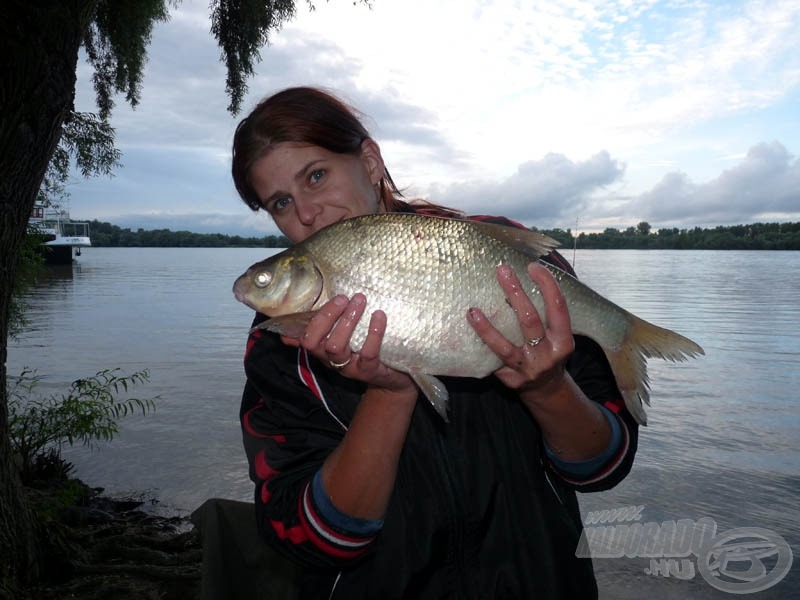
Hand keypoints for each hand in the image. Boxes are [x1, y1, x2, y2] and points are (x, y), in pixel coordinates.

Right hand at [281, 293, 415, 394]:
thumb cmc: (365, 352)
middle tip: (345, 298)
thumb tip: (288, 331)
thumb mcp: (344, 342)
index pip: (306, 338)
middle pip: (316, 342)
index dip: (314, 319)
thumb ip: (324, 331)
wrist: (392, 378)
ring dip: (347, 321)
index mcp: (323, 350)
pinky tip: (378, 315)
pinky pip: (367, 353)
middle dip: (328, 316)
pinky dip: (373, 332)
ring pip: (336, 347)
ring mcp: (348, 368)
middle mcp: (331, 360)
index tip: (335, 298)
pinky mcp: (368, 371)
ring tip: (360, 301)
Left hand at [467, 262, 574, 402]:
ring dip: (487, 328)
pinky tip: (468, 334)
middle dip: (516, 293)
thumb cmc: (548, 352)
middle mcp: (547, 355)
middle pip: (529, 321)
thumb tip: (527, 276)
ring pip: (504, 347)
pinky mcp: (511, 381)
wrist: (547, 391)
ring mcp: (528, 370)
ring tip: (473, 311)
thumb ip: (547, 314)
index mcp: (563, 341)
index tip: (533, 266)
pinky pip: (492, 362)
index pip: (558, 307)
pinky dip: (481, 347)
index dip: (547, 285)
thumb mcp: (557, 336)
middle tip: (502, 270)